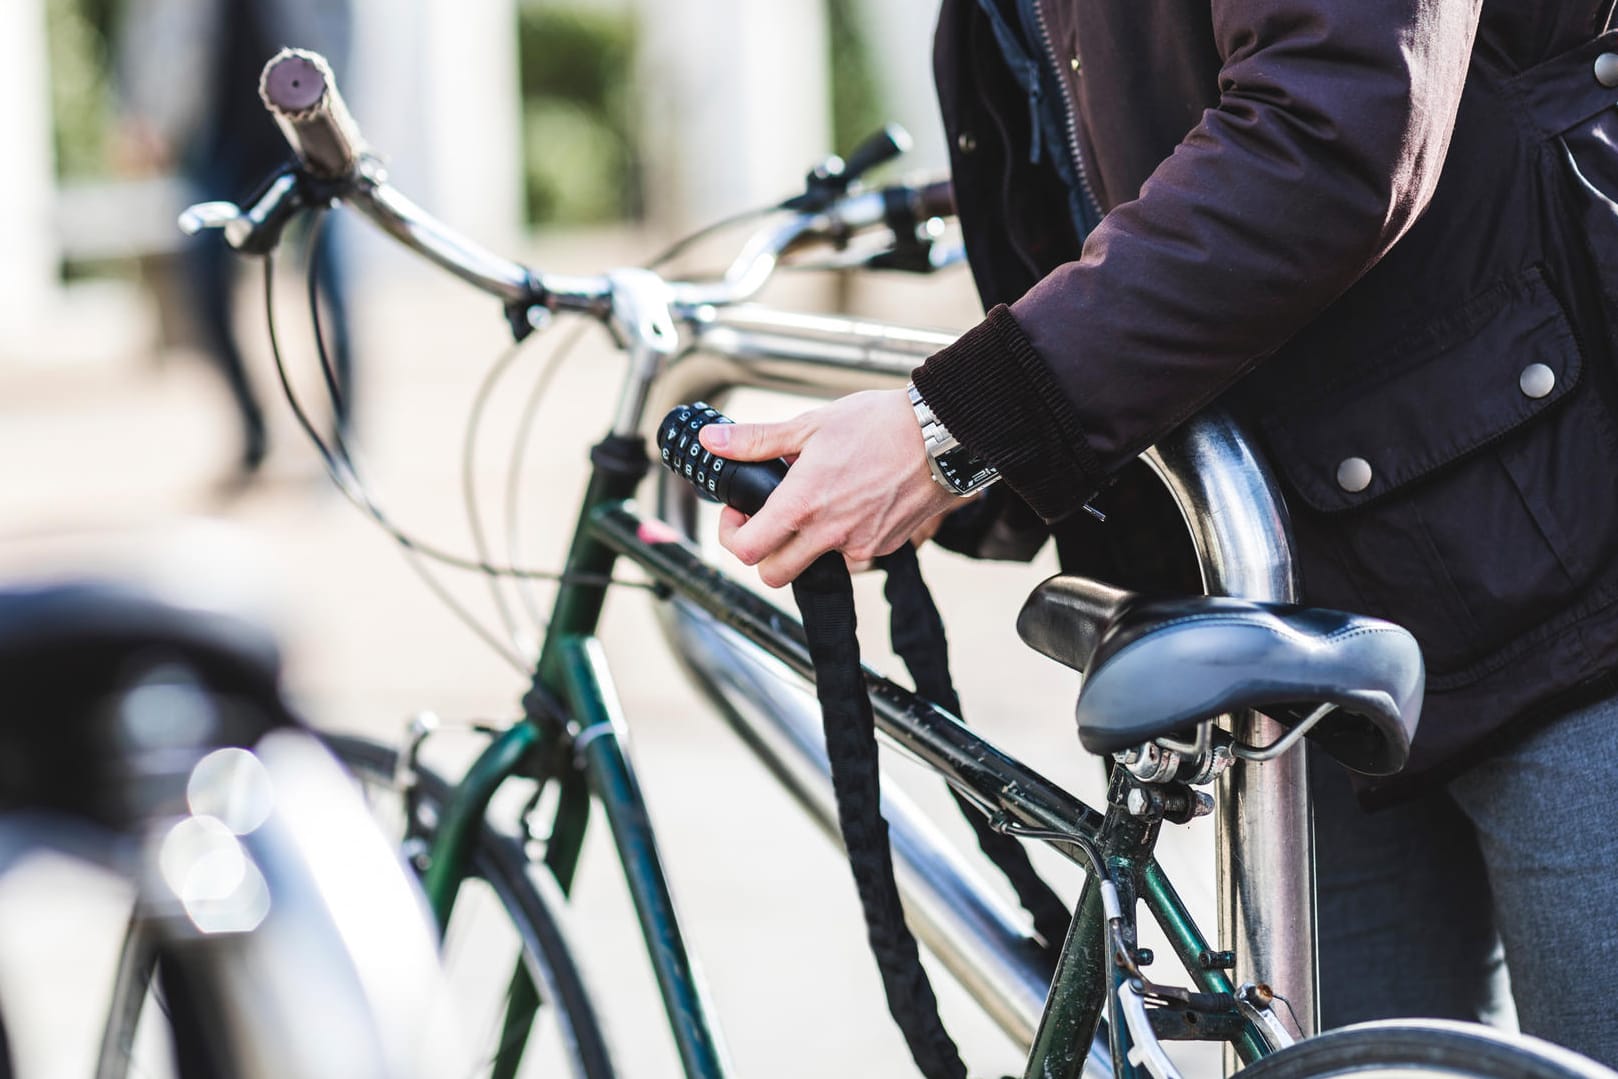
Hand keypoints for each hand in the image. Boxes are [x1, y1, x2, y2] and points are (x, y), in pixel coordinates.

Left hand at [699, 389, 959, 586]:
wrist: (942, 436)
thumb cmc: (880, 425)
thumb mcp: (811, 424)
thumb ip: (758, 441)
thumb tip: (713, 440)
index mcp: (803, 504)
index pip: (747, 550)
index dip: (732, 535)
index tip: (739, 513)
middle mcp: (830, 534)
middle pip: (774, 574)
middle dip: (764, 552)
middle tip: (769, 519)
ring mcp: (860, 546)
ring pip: (816, 564)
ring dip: (808, 543)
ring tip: (821, 499)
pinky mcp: (887, 547)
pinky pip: (853, 553)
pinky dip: (845, 535)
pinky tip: (855, 500)